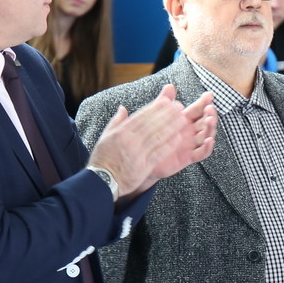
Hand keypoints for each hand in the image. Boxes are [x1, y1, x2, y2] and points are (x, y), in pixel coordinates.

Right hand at [89, 86, 217, 198]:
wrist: (101, 181)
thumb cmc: (103, 158)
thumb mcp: (105, 137)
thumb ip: (116, 121)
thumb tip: (123, 108)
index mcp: (121, 132)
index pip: (142, 116)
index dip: (155, 108)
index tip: (166, 101)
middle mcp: (130, 141)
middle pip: (152, 124)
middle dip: (167, 114)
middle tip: (179, 106)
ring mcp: (137, 154)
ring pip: (157, 137)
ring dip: (171, 127)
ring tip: (182, 119)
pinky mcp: (143, 167)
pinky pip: (159, 154)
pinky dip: (168, 146)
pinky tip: (178, 139)